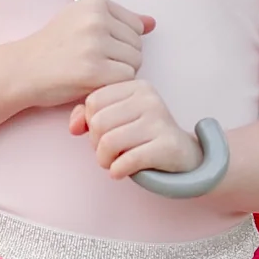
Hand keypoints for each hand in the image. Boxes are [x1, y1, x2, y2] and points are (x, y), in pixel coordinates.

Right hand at [16, 0, 152, 108]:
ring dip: (118, 74)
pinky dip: (112, 86)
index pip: (136, 27)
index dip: (119, 43)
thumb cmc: (52, 48)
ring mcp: (95, 44)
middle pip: (137, 46)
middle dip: (120, 59)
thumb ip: (120, 21)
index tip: (96, 47)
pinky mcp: (94, 70)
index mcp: (95, 3)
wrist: (23, 69)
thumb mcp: (82, 21)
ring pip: (134, 63)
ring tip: (91, 72)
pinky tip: (91, 82)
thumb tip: (151, 22)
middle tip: (91, 62)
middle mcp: (96, 19)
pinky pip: (125, 79)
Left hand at [72, 79, 200, 179]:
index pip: (93, 101)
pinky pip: (127, 160)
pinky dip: (118, 170)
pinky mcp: (167, 145)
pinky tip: (121, 171)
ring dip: (104, 160)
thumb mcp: (118, 120)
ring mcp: (160, 120)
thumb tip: (73, 126)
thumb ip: (90, 116)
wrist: (185, 155)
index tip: (103, 135)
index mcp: (136, 86)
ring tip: (113, 163)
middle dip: (96, 144)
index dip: (90, 123)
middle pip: (98, 123)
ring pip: (108, 142)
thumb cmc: (145, 136)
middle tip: (108, 152)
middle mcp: (149, 99)